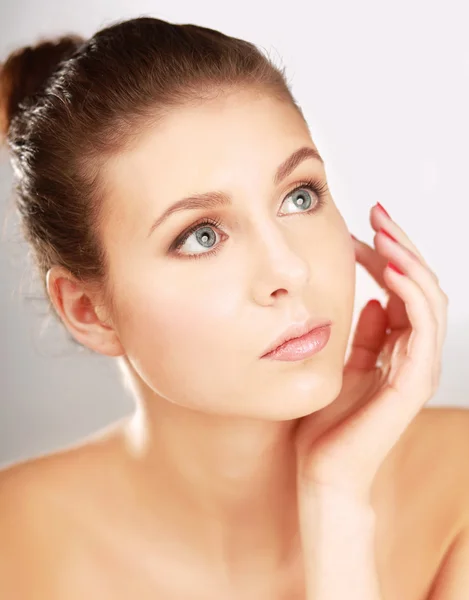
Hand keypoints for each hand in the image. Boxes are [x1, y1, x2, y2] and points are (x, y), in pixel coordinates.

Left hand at [294, 203, 447, 504]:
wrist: (322, 471)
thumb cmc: (327, 423)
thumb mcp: (343, 364)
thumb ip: (364, 335)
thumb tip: (371, 301)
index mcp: (397, 347)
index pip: (402, 288)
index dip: (387, 253)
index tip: (362, 224)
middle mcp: (412, 353)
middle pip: (420, 286)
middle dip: (401, 245)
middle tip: (377, 212)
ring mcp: (416, 368)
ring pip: (428, 301)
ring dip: (408, 261)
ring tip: (383, 232)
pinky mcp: (411, 384)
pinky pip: (421, 330)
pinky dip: (410, 295)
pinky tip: (389, 270)